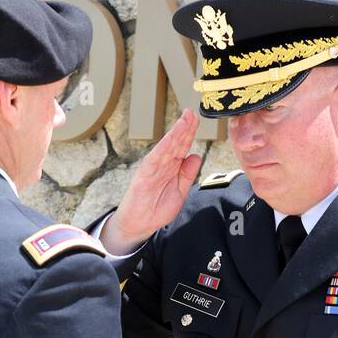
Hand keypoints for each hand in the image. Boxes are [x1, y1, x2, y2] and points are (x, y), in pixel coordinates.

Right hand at [100, 108, 202, 253]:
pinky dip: (163, 148)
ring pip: (167, 147)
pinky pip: (155, 159)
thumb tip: (196, 156)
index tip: (197, 119)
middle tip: (192, 112)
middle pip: (176, 143)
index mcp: (172, 167)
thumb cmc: (157, 208)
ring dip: (176, 133)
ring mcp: (153, 168)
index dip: (190, 133)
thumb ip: (187, 175)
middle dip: (185, 127)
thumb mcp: (180, 191)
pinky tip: (171, 138)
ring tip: (185, 119)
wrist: (140, 224)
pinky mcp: (144, 175)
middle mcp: (163, 164)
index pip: (183, 147)